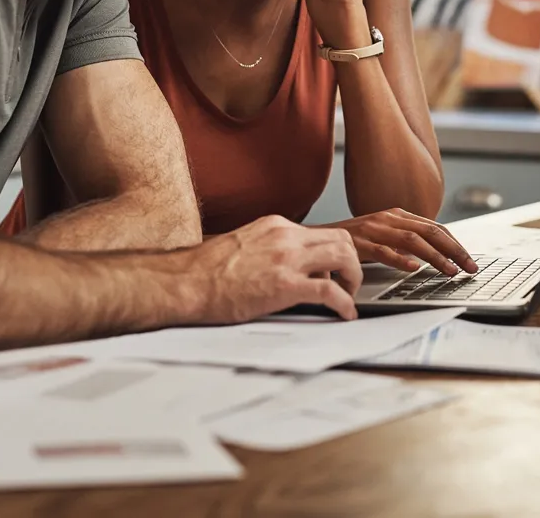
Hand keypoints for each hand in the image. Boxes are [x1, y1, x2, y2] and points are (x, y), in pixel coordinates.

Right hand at [191, 215, 363, 320]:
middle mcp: (285, 236)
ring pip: (344, 256)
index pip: (321, 232)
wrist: (185, 283)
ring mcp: (286, 259)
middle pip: (341, 239)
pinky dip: (345, 304)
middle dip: (352, 262)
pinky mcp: (285, 285)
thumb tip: (284, 266)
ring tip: (348, 297)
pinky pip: (330, 291)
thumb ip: (270, 249)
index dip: (334, 253)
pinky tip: (345, 314)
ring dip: (354, 278)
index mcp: (275, 226)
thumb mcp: (244, 245)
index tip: (334, 270)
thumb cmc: (205, 271)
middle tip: (348, 283)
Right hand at [324, 208, 477, 275]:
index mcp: (397, 215)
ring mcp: (374, 229)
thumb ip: (404, 240)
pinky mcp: (359, 243)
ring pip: (412, 241)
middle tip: (469, 267)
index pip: (435, 227)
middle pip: (430, 232)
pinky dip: (400, 260)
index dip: (455, 243)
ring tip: (450, 271)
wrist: (318, 237)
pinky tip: (414, 269)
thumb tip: (432, 254)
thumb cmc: (353, 239)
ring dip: (435, 257)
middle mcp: (388, 219)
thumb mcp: (382, 234)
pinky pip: (383, 251)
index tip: (469, 259)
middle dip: (454, 250)